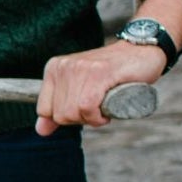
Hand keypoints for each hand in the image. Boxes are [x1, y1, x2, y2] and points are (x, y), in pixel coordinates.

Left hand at [35, 37, 166, 134]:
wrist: (140, 50)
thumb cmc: (111, 73)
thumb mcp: (78, 89)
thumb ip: (58, 108)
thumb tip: (41, 131)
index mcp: (54, 69)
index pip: (45, 110)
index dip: (67, 117)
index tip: (84, 106)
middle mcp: (63, 66)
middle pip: (60, 115)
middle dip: (81, 119)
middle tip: (98, 105)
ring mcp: (80, 68)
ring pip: (73, 113)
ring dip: (93, 118)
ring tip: (105, 103)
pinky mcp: (98, 73)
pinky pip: (87, 107)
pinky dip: (99, 116)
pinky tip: (108, 108)